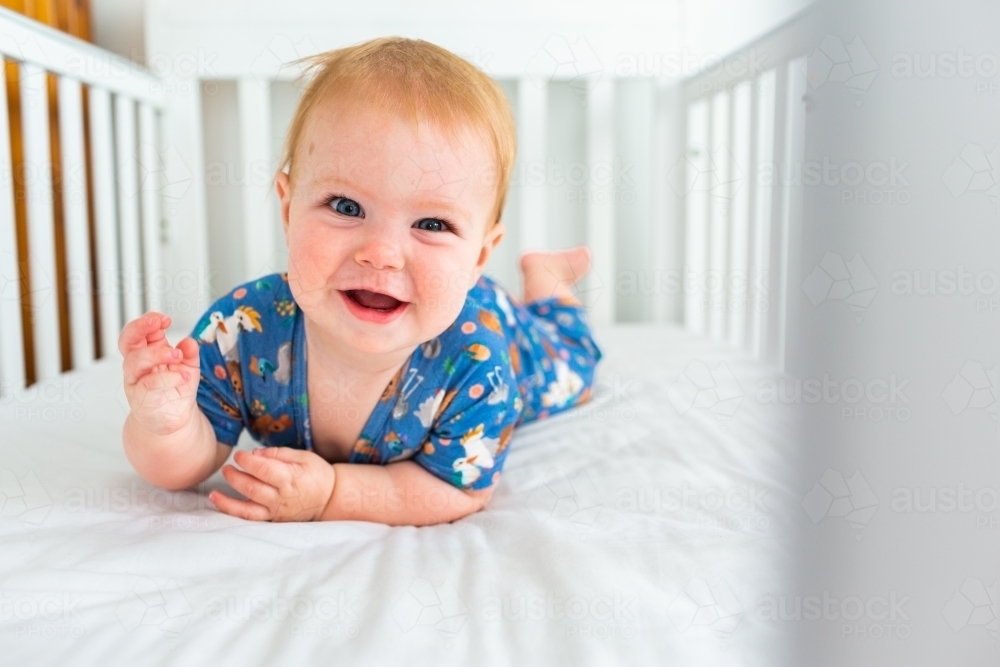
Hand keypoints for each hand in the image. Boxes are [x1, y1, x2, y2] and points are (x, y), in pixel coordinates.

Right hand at [120, 312, 200, 434]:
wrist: (173, 419)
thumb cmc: (176, 389)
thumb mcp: (188, 367)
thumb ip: (189, 354)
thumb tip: (190, 342)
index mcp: (147, 352)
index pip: (140, 332)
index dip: (148, 321)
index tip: (165, 319)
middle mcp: (137, 365)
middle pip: (127, 341)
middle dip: (140, 328)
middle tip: (160, 323)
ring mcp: (136, 382)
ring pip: (134, 361)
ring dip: (156, 354)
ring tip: (178, 355)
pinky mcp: (140, 399)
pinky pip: (148, 385)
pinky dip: (167, 378)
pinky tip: (183, 376)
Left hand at [210, 448, 335, 521]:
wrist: (330, 499)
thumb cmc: (318, 475)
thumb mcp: (304, 457)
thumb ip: (280, 454)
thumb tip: (256, 453)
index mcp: (290, 478)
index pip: (263, 469)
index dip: (247, 461)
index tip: (239, 455)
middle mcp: (281, 497)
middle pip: (251, 487)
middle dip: (235, 476)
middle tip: (228, 466)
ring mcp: (276, 510)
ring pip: (246, 506)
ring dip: (227, 498)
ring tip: (215, 489)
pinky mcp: (272, 519)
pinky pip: (248, 517)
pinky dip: (231, 510)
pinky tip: (218, 501)